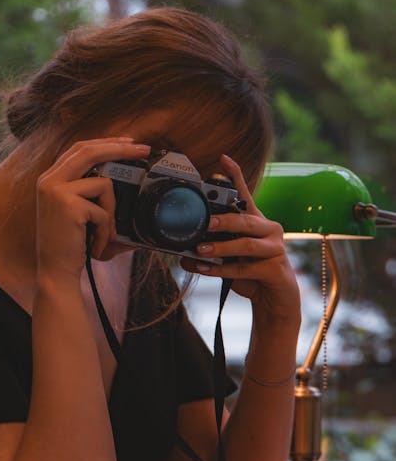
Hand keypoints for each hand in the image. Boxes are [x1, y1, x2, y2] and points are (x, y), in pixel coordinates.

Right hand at [35, 137, 149, 280]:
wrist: (55, 273)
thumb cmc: (71, 246)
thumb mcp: (78, 212)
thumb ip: (91, 192)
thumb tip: (126, 175)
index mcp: (50, 179)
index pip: (79, 149)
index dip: (105, 142)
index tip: (127, 142)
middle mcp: (49, 180)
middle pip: (90, 151)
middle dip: (120, 148)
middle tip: (145, 149)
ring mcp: (56, 191)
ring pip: (103, 185)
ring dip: (111, 212)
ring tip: (104, 234)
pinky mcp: (68, 205)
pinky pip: (103, 211)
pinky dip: (106, 231)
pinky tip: (96, 245)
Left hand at [180, 155, 299, 321]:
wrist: (274, 301)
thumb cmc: (251, 274)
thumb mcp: (229, 260)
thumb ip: (211, 254)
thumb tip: (183, 254)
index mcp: (257, 222)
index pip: (246, 195)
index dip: (236, 176)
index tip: (223, 159)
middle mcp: (269, 230)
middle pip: (245, 220)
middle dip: (223, 220)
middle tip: (204, 223)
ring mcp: (275, 249)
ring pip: (246, 245)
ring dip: (221, 248)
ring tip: (200, 250)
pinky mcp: (276, 269)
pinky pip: (246, 268)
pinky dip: (223, 270)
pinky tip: (206, 269)